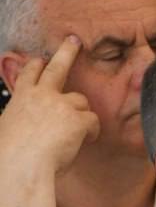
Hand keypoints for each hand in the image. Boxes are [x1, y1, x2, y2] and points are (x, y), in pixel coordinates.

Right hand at [0, 36, 99, 176]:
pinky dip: (91, 132)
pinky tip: (85, 141)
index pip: (28, 75)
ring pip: (81, 100)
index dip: (36, 66)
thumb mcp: (11, 130)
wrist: (20, 165)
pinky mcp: (76, 117)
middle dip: (66, 51)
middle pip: (56, 68)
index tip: (40, 59)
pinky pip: (93, 120)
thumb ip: (24, 121)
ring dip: (81, 114)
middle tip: (74, 41)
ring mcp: (59, 104)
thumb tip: (34, 129)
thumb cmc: (13, 156)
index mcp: (20, 99)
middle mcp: (39, 95)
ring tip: (73, 133)